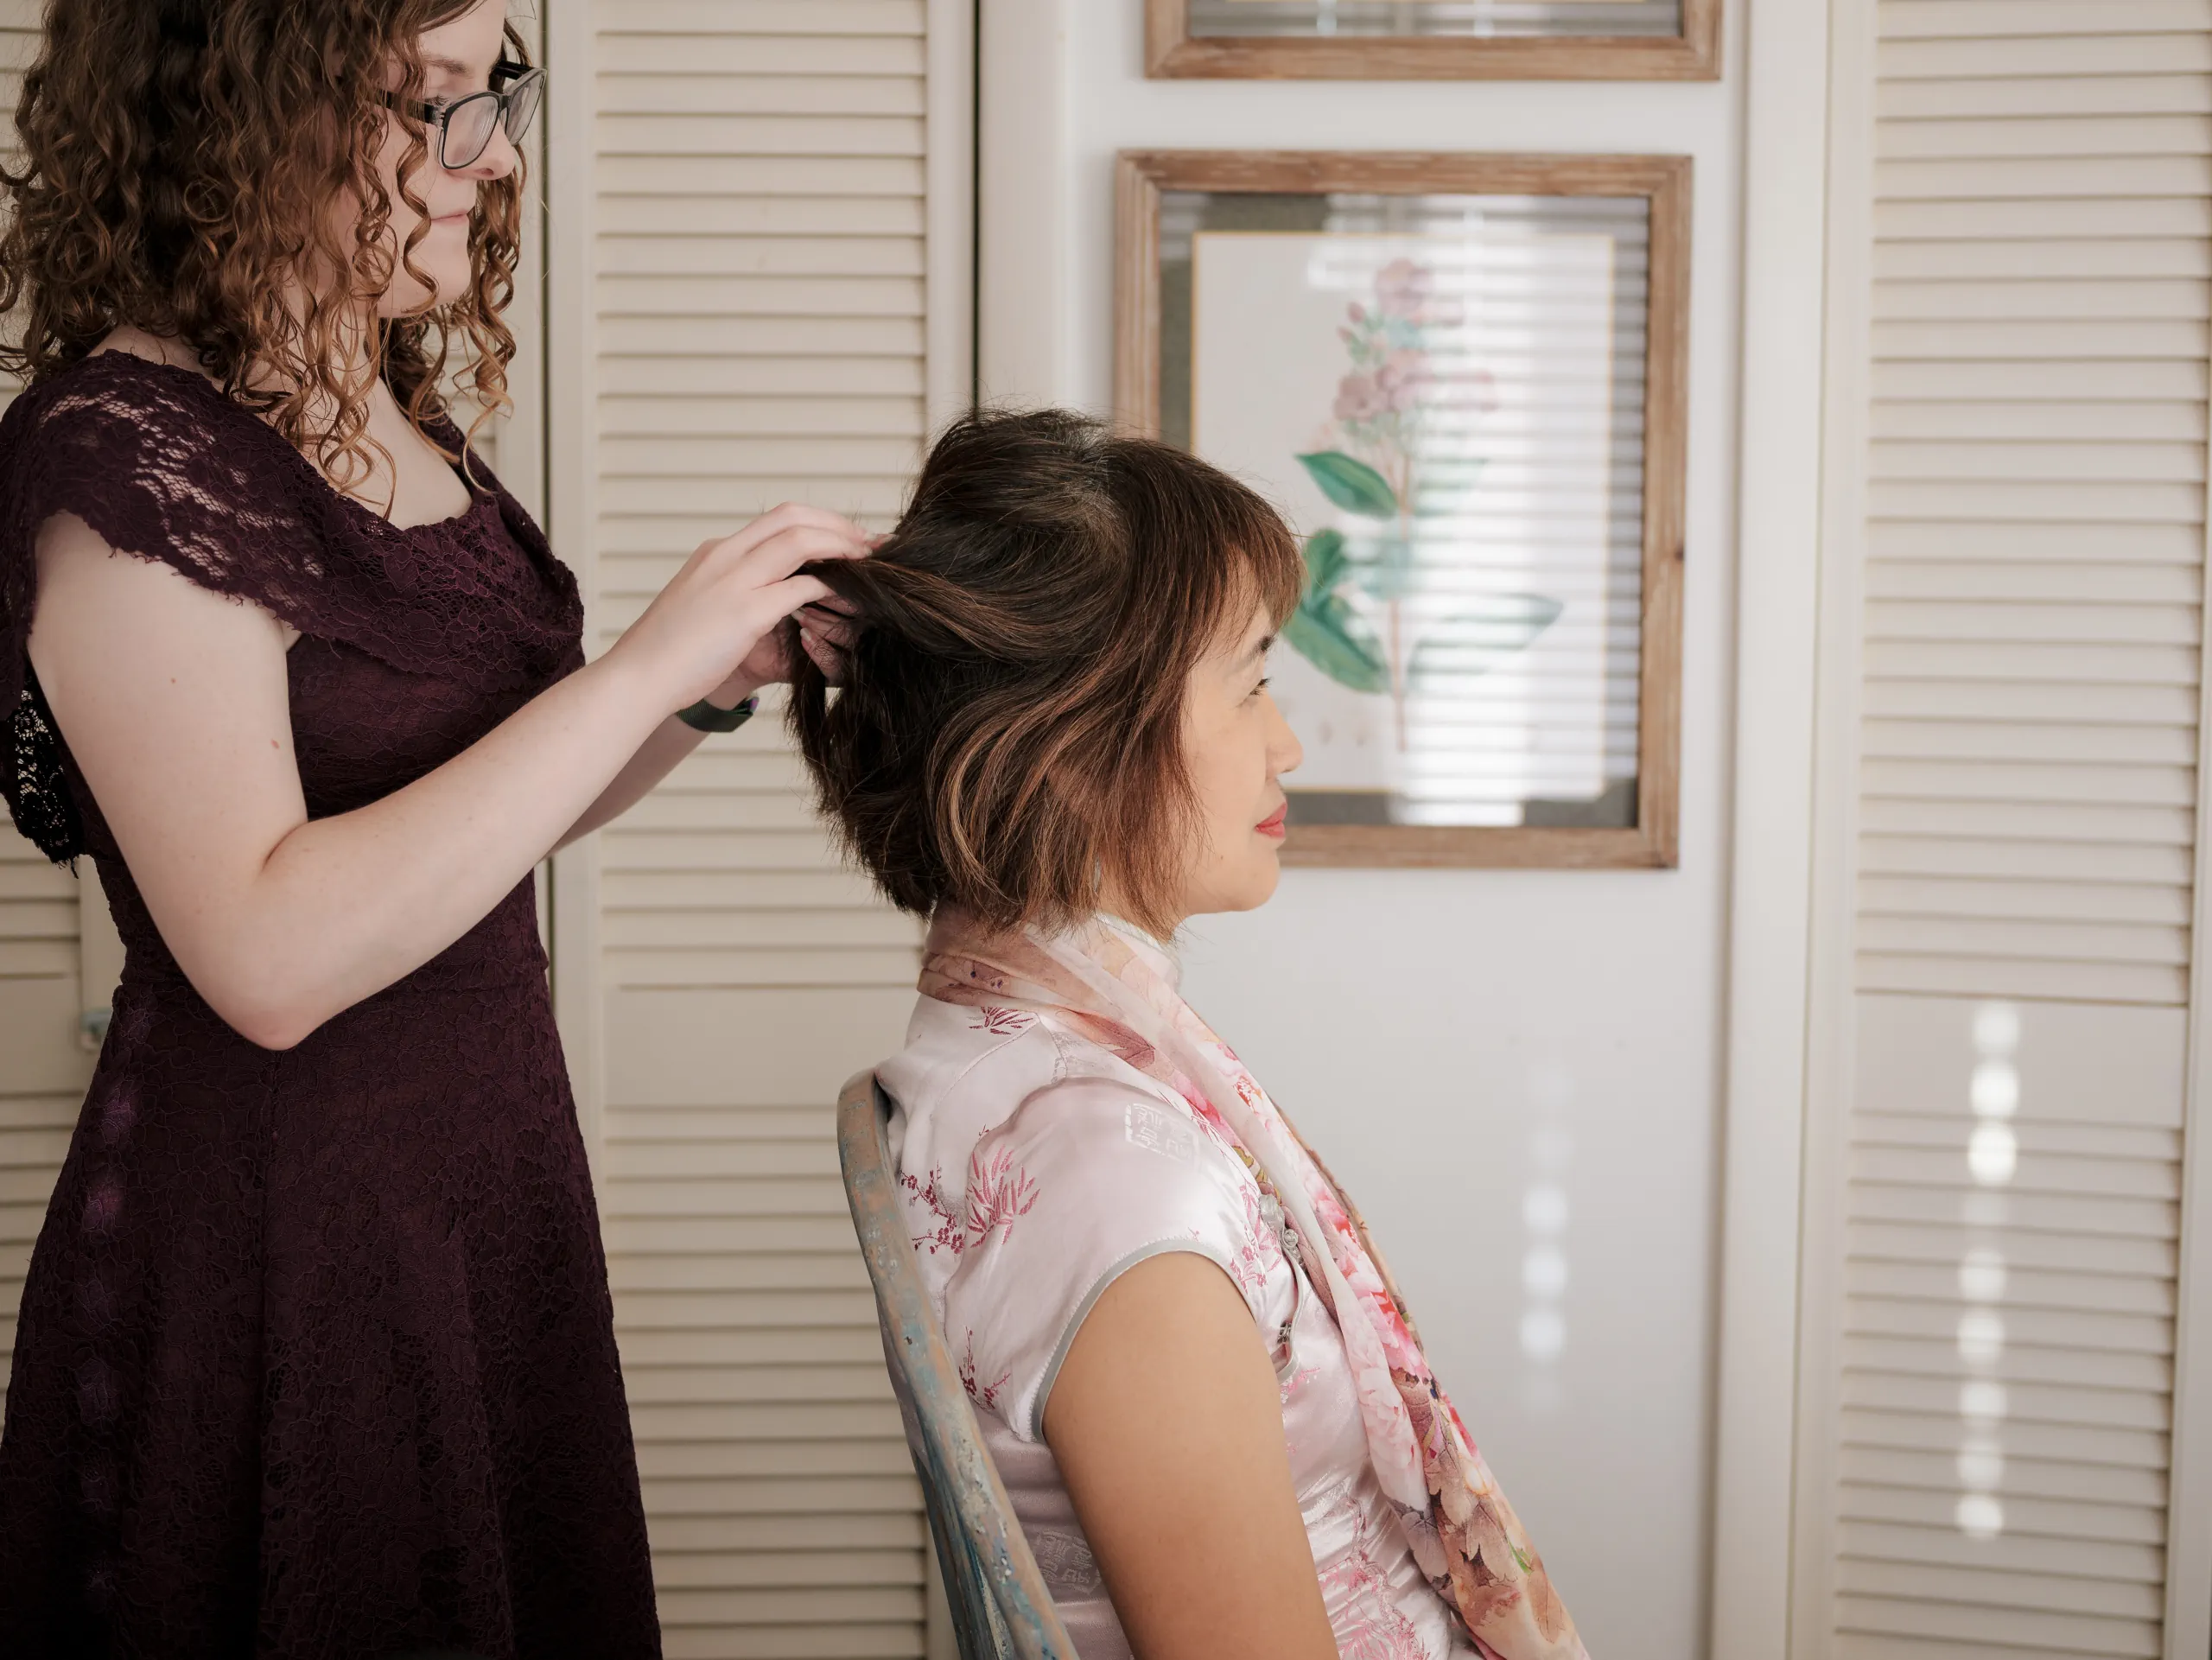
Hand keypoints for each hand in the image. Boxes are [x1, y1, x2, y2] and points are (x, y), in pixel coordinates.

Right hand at [610, 504, 867, 712]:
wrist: (637, 677)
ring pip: (800, 541)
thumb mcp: (704, 609)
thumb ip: (738, 595)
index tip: (849, 535)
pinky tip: (848, 599)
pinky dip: (830, 588)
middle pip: (794, 517)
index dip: (821, 521)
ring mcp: (733, 581)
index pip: (778, 518)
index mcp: (716, 553)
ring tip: (871, 563)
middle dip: (839, 525)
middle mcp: (725, 556)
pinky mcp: (743, 612)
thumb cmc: (670, 654)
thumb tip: (777, 600)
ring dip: (842, 548)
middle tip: (872, 542)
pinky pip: (800, 588)